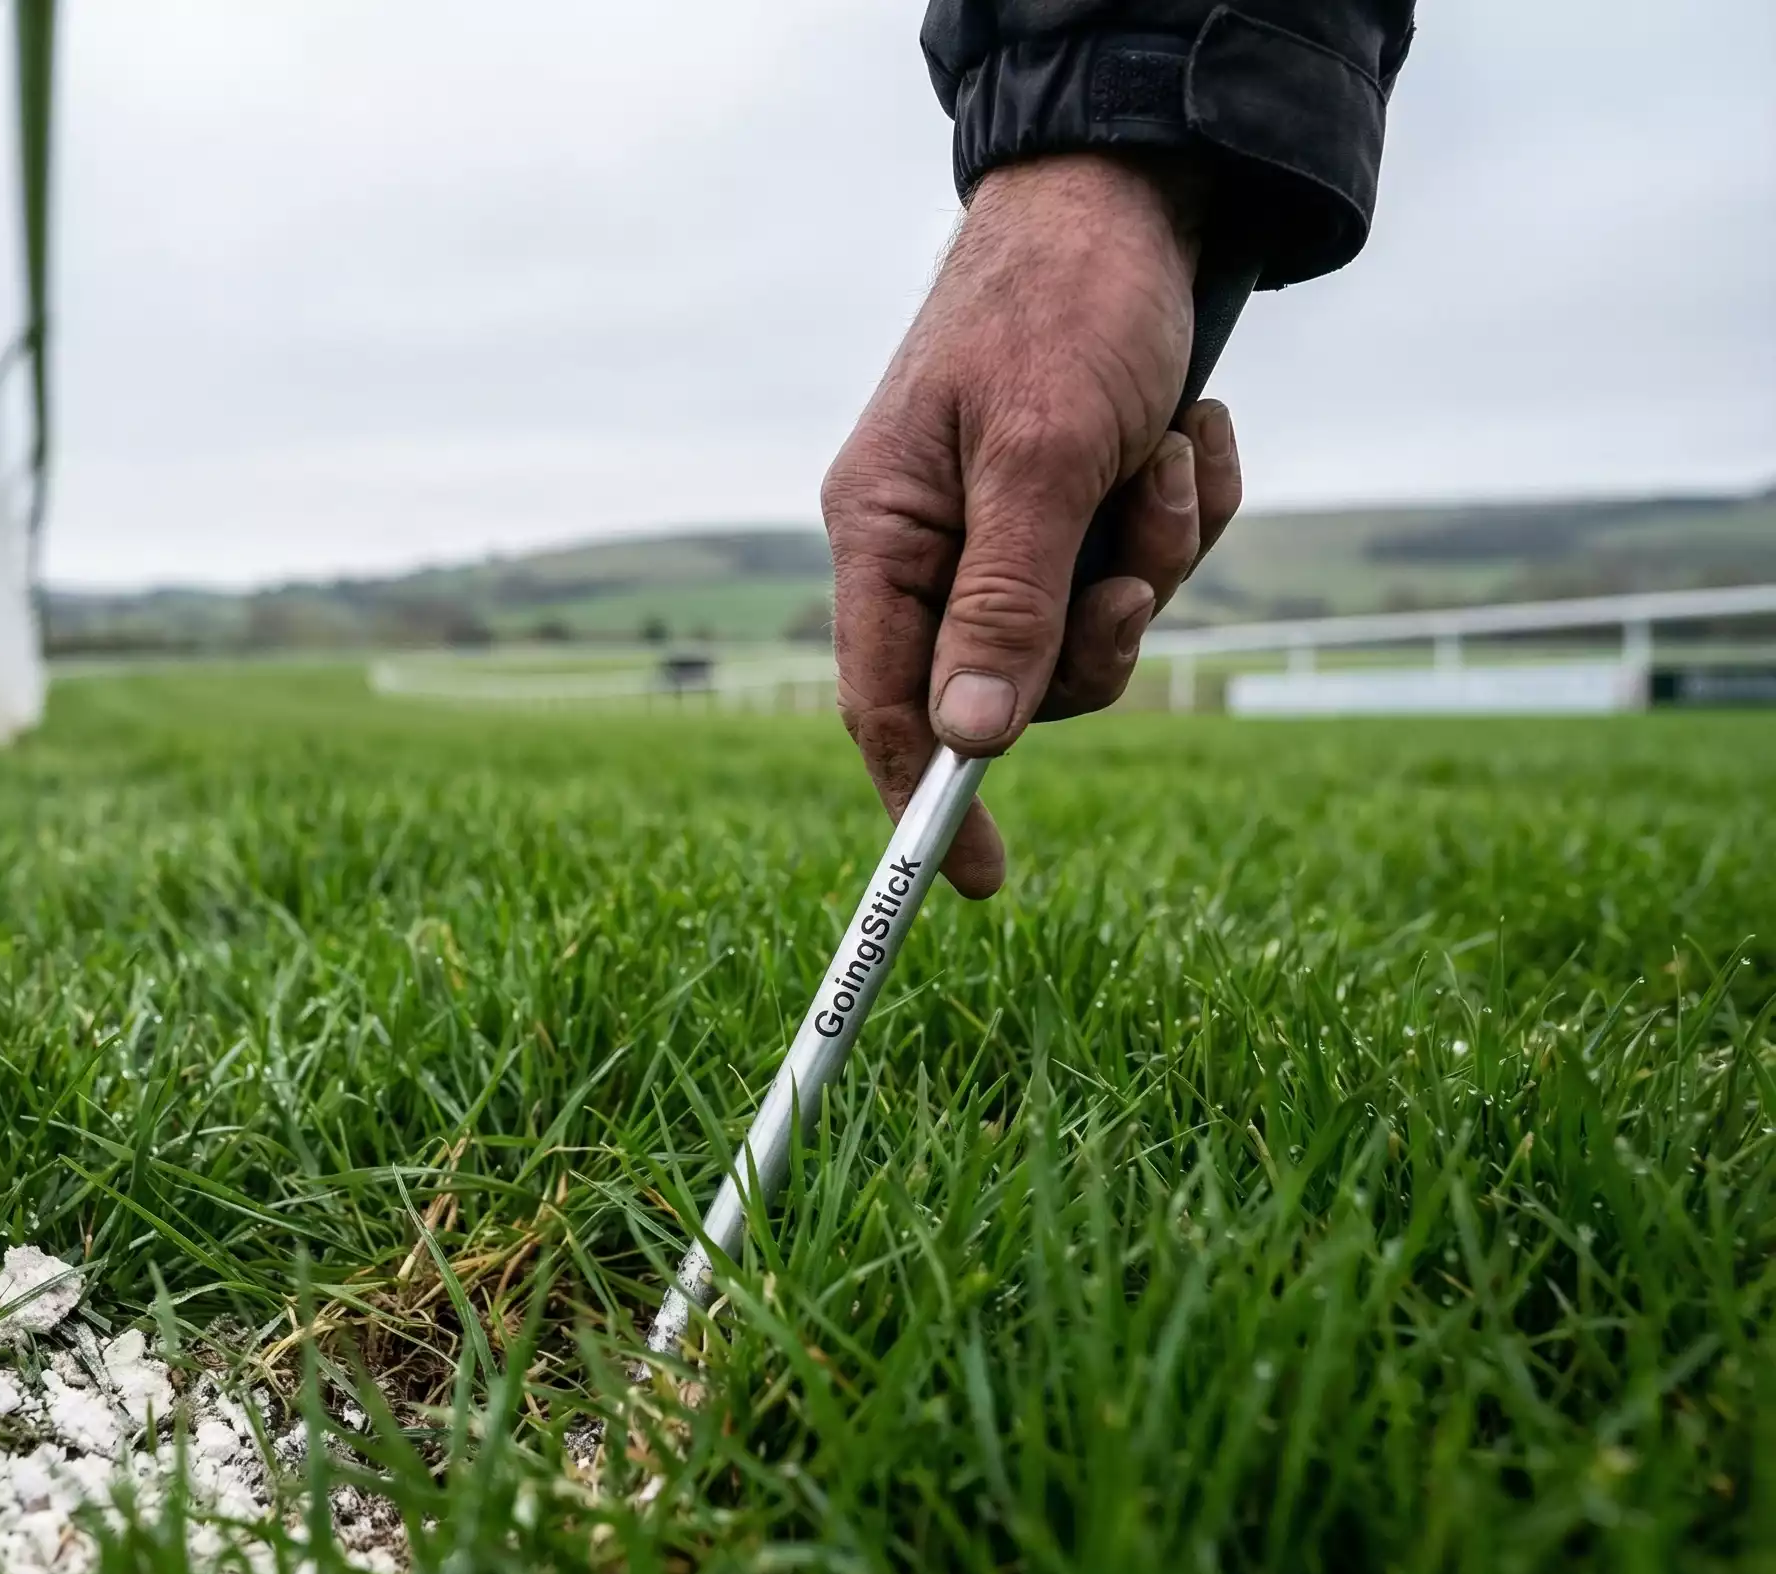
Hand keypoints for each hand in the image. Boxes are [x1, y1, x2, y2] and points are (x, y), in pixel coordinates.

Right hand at [823, 153, 1242, 897]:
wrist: (1136, 189)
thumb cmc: (1067, 303)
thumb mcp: (1042, 456)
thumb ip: (1004, 601)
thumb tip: (971, 740)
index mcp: (887, 531)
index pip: (886, 703)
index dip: (926, 798)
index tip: (978, 883)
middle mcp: (938, 540)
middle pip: (1014, 680)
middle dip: (1097, 631)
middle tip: (1133, 566)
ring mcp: (1012, 523)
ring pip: (1094, 624)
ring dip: (1156, 551)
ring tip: (1168, 450)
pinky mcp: (1082, 499)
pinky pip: (1145, 563)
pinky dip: (1185, 507)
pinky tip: (1188, 427)